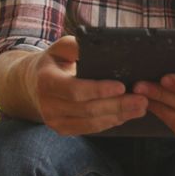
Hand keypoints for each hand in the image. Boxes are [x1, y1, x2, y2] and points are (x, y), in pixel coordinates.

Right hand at [30, 36, 148, 134]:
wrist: (32, 82)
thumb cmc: (54, 61)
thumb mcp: (60, 47)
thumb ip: (76, 46)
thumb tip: (97, 46)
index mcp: (46, 81)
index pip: (75, 90)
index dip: (99, 90)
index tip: (122, 87)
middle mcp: (48, 105)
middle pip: (87, 109)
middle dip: (117, 105)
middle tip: (142, 99)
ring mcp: (54, 121)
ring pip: (91, 123)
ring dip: (118, 116)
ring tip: (140, 108)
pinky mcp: (62, 129)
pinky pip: (89, 129)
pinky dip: (109, 122)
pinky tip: (125, 115)